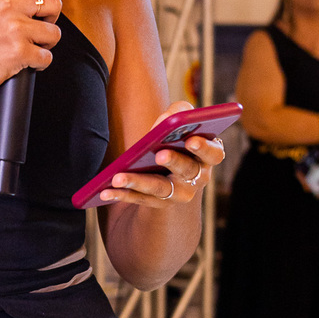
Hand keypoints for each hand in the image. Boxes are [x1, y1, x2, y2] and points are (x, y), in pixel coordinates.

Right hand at [0, 0, 62, 99]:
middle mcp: (7, 3)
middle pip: (53, 2)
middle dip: (52, 17)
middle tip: (40, 25)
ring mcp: (14, 27)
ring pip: (54, 32)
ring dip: (46, 43)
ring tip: (29, 46)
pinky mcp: (19, 51)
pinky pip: (47, 56)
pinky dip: (39, 62)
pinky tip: (24, 61)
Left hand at [98, 118, 224, 209]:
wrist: (171, 172)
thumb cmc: (176, 140)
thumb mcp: (179, 125)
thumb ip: (179, 114)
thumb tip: (168, 118)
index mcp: (207, 156)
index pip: (214, 153)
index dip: (205, 147)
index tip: (192, 140)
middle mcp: (198, 177)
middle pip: (188, 170)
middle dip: (174, 161)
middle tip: (159, 155)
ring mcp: (179, 193)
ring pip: (160, 189)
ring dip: (138, 182)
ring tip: (117, 178)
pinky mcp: (159, 203)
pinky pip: (140, 199)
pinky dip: (121, 195)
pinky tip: (103, 191)